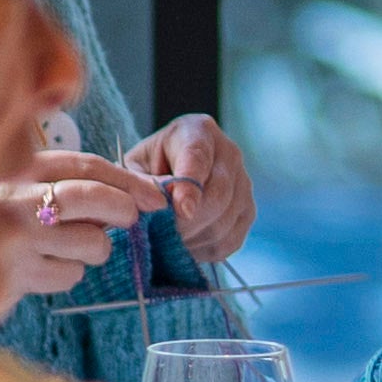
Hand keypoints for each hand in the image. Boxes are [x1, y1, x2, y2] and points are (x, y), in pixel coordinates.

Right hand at [0, 156, 154, 290]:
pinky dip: (66, 272)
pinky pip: (68, 276)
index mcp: (15, 171)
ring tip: (66, 246)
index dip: (127, 179)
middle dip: (122, 209)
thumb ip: (57, 180)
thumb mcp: (14, 184)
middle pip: (91, 198)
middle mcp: (14, 202)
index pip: (84, 165)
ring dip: (91, 249)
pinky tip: (42, 266)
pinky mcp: (11, 280)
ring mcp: (12, 243)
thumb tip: (132, 191)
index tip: (154, 194)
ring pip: (89, 245)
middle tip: (129, 218)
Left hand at [134, 115, 252, 267]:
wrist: (169, 172)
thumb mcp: (134, 168)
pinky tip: (187, 245)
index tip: (181, 211)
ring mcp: (243, 182)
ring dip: (194, 239)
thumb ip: (142, 183)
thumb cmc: (148, 167)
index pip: (197, 159)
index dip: (190, 187)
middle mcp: (229, 152)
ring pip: (224, 221)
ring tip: (169, 242)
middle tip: (162, 236)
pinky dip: (207, 249)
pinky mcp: (247, 210)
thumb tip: (161, 206)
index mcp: (198, 131)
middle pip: (217, 195)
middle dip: (188, 222)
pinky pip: (231, 239)